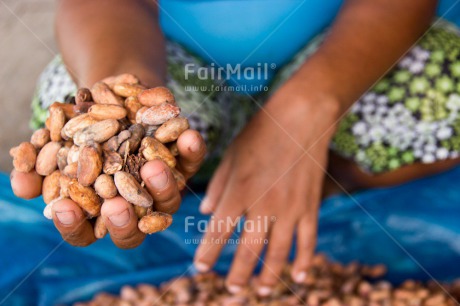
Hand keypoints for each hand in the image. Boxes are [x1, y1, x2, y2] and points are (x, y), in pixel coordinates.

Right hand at [10, 129, 205, 247]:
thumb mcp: (55, 137)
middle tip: (115, 206)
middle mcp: (133, 206)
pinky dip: (192, 151)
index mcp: (98, 209)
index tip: (66, 207)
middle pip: (133, 230)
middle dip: (124, 222)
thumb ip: (38, 162)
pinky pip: (191, 162)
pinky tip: (189, 135)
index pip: (85, 231)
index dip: (74, 225)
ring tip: (152, 167)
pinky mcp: (182, 163)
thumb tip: (22, 184)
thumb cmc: (79, 122)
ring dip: (161, 187)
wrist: (112, 93)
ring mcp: (160, 187)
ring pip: (168, 201)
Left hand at [193, 82, 338, 294]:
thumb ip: (218, 187)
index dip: (208, 253)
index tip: (201, 268)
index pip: (218, 232)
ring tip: (261, 290)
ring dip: (270, 275)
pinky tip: (300, 277)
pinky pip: (309, 240)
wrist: (301, 116)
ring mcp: (290, 207)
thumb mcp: (231, 155)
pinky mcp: (310, 205)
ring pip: (280, 252)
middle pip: (248, 249)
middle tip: (232, 289)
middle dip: (238, 273)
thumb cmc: (260, 132)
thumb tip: (205, 213)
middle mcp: (263, 204)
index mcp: (239, 191)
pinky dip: (305, 260)